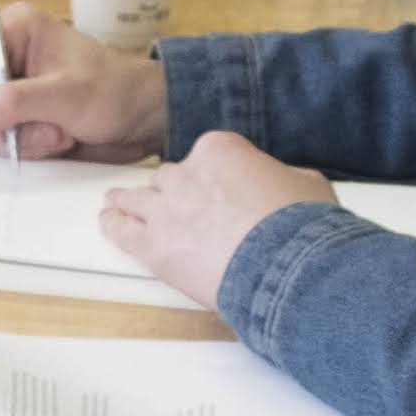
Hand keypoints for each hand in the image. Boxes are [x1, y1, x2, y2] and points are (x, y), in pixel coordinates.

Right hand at [0, 1, 165, 161]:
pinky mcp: (16, 119)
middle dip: (6, 125)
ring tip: (60, 136)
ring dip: (21, 140)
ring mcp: (8, 92)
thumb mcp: (67, 95)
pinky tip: (57, 141)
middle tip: (49, 133)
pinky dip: (26, 148)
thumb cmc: (116, 92)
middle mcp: (5, 58)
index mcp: (14, 31)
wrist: (144, 119)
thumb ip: (16, 101)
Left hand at [92, 129, 335, 307]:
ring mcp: (164, 209)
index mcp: (219, 150)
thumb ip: (280, 176)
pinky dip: (114, 226)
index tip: (215, 187)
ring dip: (127, 201)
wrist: (286, 265)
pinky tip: (109, 223)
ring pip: (136, 198)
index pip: (206, 155)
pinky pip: (122, 231)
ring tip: (116, 203)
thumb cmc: (302, 226)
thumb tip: (279, 183)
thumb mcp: (306, 183)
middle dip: (173, 191)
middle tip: (175, 203)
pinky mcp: (152, 246)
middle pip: (169, 177)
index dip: (211, 175)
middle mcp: (185, 174)